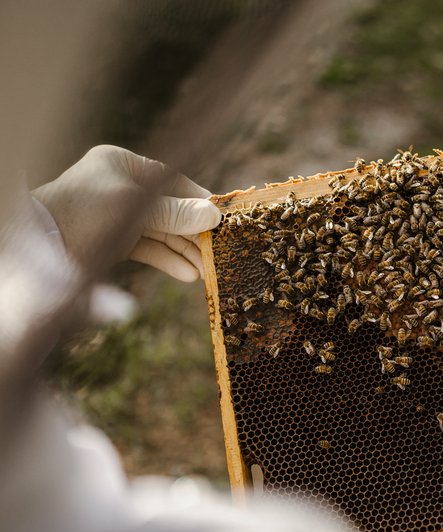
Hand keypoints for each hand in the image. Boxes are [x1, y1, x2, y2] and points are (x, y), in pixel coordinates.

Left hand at [32, 145, 220, 280]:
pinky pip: (149, 248)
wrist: (38, 250)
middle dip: (195, 233)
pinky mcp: (114, 241)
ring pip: (162, 232)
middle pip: (171, 209)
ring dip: (185, 251)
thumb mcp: (134, 209)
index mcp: (123, 165)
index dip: (200, 201)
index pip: (173, 181)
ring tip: (207, 270)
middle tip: (219, 251)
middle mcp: (122, 187)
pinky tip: (187, 274)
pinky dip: (167, 260)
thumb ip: (176, 212)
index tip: (223, 219)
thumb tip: (215, 214)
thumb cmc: (84, 215)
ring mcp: (118, 215)